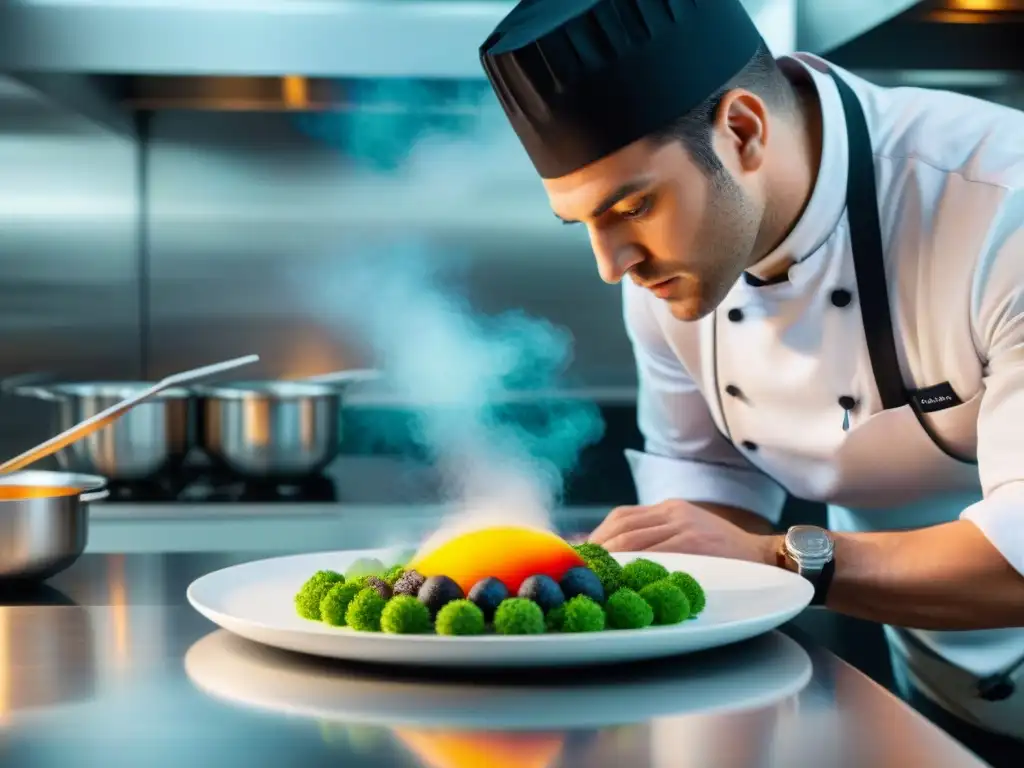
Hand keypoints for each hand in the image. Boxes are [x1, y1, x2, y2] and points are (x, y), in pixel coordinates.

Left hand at [588, 499, 773, 564]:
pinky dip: (630, 565)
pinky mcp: (694, 543)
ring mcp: (684, 526)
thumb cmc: (725, 556)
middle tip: (575, 569)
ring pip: (632, 538)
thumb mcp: (688, 535)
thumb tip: (612, 559)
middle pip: (621, 527)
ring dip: (606, 558)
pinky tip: (617, 578)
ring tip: (590, 576)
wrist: (766, 558)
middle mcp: (674, 512)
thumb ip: (656, 540)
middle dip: (594, 549)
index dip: (596, 537)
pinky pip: (653, 553)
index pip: (621, 517)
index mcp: (669, 508)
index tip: (577, 555)